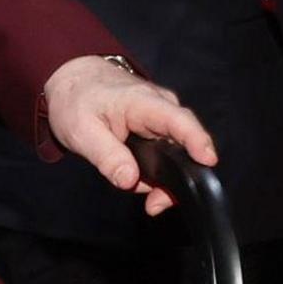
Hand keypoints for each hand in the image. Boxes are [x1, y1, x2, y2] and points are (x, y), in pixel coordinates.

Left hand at [40, 56, 217, 216]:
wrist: (74, 80)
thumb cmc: (77, 100)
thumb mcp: (81, 130)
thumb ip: (106, 156)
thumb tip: (129, 180)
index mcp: (143, 101)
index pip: (178, 120)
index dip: (197, 141)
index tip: (208, 160)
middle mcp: (161, 107)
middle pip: (185, 144)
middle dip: (177, 177)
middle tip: (155, 203)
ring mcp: (163, 118)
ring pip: (177, 154)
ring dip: (161, 179)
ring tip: (134, 187)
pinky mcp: (159, 129)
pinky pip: (167, 155)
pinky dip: (155, 173)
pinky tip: (135, 179)